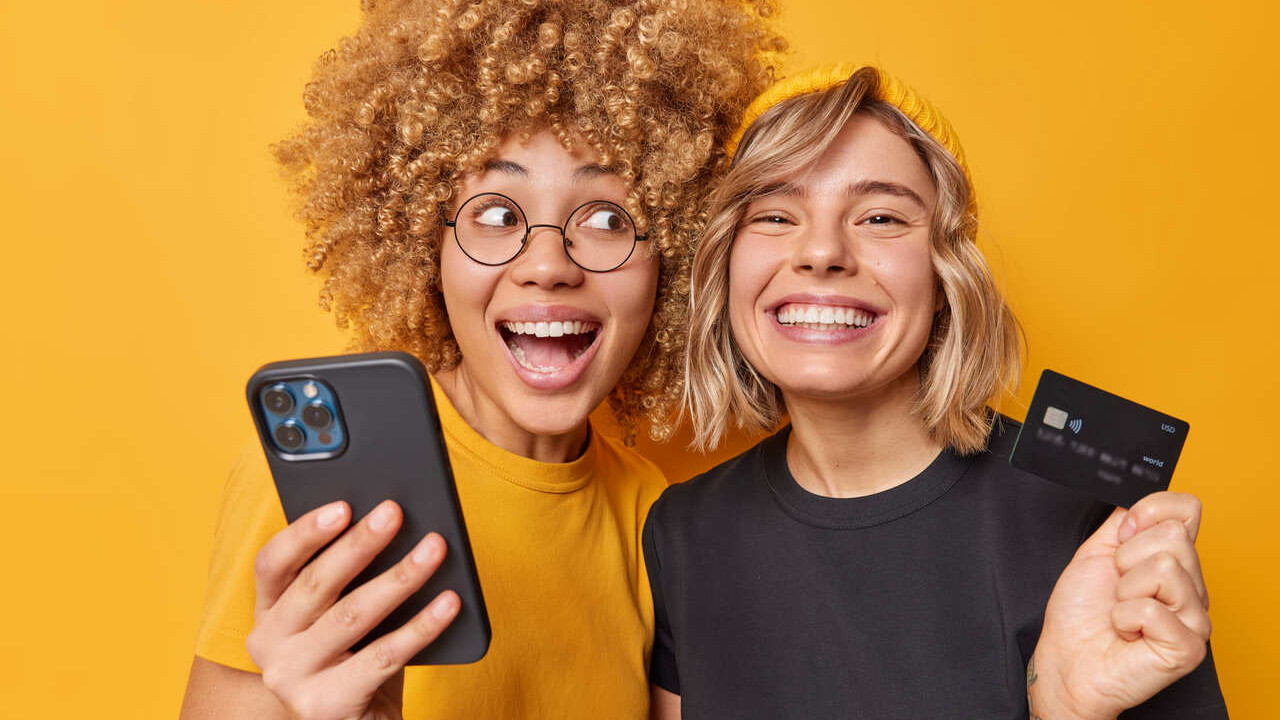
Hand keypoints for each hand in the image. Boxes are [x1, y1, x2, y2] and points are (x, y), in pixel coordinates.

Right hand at [247, 500, 460, 719]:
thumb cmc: (354, 660)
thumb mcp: (344, 618)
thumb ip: (353, 580)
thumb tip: (396, 524)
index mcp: (267, 613)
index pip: (272, 563)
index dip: (305, 532)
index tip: (343, 505)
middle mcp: (269, 645)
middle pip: (316, 584)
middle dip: (360, 544)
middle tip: (395, 512)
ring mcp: (292, 679)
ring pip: (353, 615)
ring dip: (399, 577)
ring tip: (435, 549)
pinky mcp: (326, 705)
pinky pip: (383, 656)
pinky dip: (421, 626)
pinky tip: (449, 603)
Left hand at [1029, 492, 1210, 719]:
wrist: (1066, 659)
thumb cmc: (1080, 613)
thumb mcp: (1096, 552)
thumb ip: (1122, 520)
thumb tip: (1141, 498)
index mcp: (1173, 560)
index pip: (1187, 508)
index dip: (1147, 513)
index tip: (1121, 537)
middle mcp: (1191, 586)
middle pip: (1174, 536)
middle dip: (1127, 558)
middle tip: (1117, 587)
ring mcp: (1195, 617)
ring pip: (1165, 567)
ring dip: (1125, 589)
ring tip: (1121, 610)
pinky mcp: (1189, 646)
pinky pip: (1152, 608)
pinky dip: (1125, 618)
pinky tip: (1127, 633)